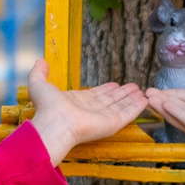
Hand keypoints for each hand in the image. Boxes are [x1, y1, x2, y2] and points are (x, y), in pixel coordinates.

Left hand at [27, 58, 146, 163]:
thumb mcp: (39, 84)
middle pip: (111, 100)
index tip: (115, 84)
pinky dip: (137, 107)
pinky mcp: (113, 123)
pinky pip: (128, 114)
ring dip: (131, 99)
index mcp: (77, 102)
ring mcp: (103, 117)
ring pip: (121, 106)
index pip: (96, 95)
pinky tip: (145, 100)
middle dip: (122, 93)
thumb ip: (39, 73)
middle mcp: (92, 110)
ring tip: (142, 91)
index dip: (106, 89)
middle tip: (134, 87)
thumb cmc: (48, 107)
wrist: (56, 123)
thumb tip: (40, 60)